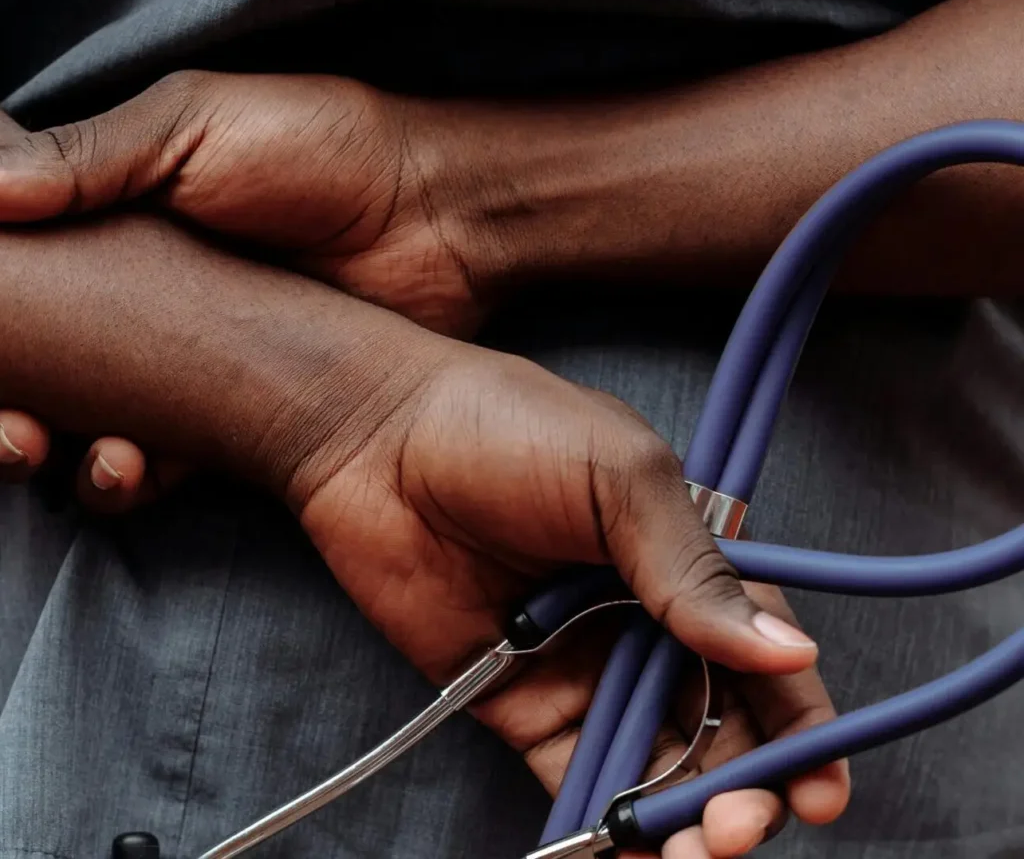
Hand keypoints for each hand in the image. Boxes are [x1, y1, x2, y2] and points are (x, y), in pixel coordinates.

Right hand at [0, 75, 495, 507]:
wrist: (435, 217)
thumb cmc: (322, 149)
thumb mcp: (201, 125)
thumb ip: (97, 155)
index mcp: (112, 210)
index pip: (14, 261)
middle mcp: (135, 288)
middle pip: (33, 353)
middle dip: (1, 392)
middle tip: (2, 420)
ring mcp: (182, 355)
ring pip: (84, 414)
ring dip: (43, 441)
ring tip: (34, 448)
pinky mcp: (234, 408)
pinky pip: (163, 453)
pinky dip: (128, 472)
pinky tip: (123, 469)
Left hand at [0, 213, 848, 855]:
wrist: (365, 407)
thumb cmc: (494, 408)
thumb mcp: (616, 470)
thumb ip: (689, 562)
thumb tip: (780, 646)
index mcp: (668, 544)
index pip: (758, 650)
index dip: (791, 718)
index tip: (805, 782)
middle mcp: (624, 598)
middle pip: (710, 718)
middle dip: (740, 786)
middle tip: (749, 835)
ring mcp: (562, 643)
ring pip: (642, 753)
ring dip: (673, 810)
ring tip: (695, 852)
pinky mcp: (494, 677)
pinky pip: (561, 762)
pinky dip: (593, 810)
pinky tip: (613, 849)